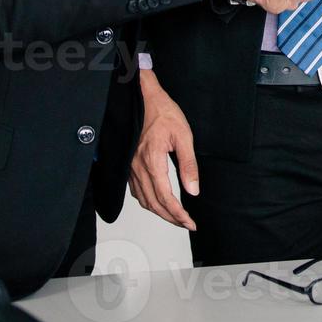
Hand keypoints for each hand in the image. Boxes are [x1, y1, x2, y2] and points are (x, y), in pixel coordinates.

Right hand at [129, 70, 197, 230]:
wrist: (142, 98)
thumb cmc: (163, 112)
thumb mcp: (183, 135)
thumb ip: (188, 164)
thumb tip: (193, 190)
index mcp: (152, 160)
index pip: (165, 197)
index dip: (178, 214)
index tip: (190, 222)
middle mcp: (138, 167)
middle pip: (153, 203)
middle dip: (170, 218)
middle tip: (186, 223)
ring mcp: (131, 167)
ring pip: (143, 199)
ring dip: (159, 212)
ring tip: (175, 217)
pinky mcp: (128, 165)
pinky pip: (136, 190)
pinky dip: (148, 201)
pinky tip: (158, 202)